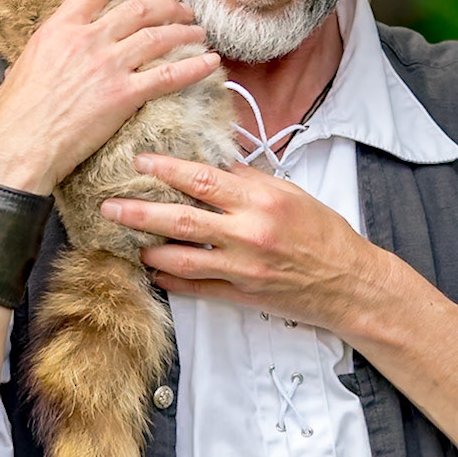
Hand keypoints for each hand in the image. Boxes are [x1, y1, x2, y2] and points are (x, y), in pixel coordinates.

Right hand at [0, 0, 218, 193]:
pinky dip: (194, 67)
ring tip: (200, 33)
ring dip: (185, 33)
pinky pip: (169, 75)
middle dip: (166, 7)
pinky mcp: (124, 95)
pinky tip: (211, 63)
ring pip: (159, 37)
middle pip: (138, 10)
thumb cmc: (14, 116)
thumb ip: (46, 53)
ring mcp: (108, 65)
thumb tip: (49, 55)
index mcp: (59, 29)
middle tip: (181, 11)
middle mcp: (87, 39)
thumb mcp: (23, 68)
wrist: (20, 145)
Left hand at [99, 153, 388, 336]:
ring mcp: (242, 267)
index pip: (202, 179)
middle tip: (109, 205)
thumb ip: (249, 180)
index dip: (166, 169)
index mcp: (261, 201)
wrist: (348, 282)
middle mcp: (248, 234)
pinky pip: (196, 288)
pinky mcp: (241, 294)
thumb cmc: (323, 233)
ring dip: (149, 250)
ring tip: (128, 241)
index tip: (140, 162)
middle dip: (139, 211)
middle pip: (181, 219)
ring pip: (181, 258)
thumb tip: (214, 162)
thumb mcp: (290, 194)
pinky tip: (154, 273)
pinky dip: (171, 281)